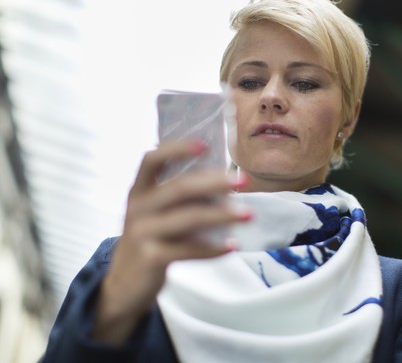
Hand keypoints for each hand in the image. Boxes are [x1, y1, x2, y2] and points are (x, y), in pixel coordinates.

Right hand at [92, 141, 249, 344]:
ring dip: (223, 215)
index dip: (177, 149)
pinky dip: (214, 248)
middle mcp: (137, 208)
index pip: (152, 160)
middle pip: (180, 188)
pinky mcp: (151, 258)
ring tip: (248, 215)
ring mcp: (142, 233)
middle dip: (215, 183)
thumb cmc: (151, 240)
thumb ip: (179, 197)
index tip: (205, 145)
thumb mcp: (155, 214)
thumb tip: (223, 181)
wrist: (124, 284)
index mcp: (139, 191)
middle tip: (244, 181)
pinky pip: (189, 249)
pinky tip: (233, 246)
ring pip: (189, 218)